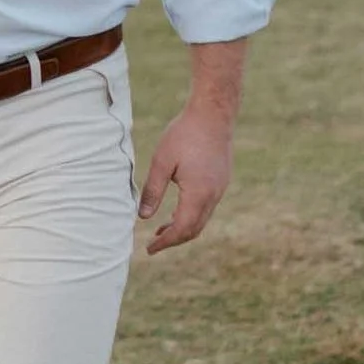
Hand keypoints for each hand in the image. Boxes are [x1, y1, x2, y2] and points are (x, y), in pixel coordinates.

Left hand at [136, 96, 233, 253]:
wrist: (213, 114)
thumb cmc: (184, 134)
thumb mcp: (161, 161)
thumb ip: (152, 190)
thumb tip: (142, 217)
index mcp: (198, 193)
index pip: (182, 229)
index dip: (165, 242)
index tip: (149, 250)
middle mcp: (213, 195)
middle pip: (194, 230)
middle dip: (174, 239)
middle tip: (153, 244)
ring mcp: (220, 189)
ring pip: (201, 219)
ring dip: (182, 228)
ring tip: (161, 230)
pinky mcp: (221, 181)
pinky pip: (206, 207)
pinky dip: (191, 215)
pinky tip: (177, 210)